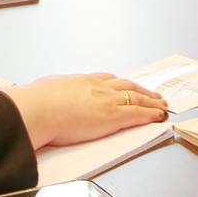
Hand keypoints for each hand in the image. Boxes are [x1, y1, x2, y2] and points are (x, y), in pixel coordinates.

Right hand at [3, 73, 168, 149]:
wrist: (38, 110)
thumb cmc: (36, 104)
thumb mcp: (44, 91)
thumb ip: (49, 93)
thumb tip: (39, 97)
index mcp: (80, 81)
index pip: (106, 80)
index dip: (118, 84)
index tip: (125, 85)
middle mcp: (97, 87)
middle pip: (126, 85)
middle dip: (140, 90)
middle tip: (151, 93)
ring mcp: (107, 100)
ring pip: (136, 97)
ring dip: (151, 100)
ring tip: (161, 104)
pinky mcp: (113, 117)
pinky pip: (138, 114)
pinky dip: (151, 114)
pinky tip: (159, 115)